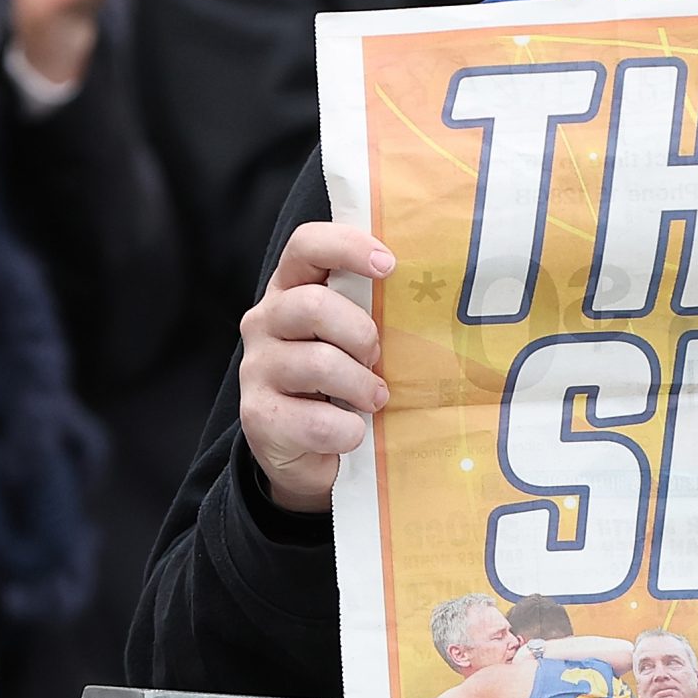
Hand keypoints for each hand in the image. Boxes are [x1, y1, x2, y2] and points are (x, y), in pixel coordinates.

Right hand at [237, 222, 395, 512]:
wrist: (310, 452)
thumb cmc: (345, 381)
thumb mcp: (360, 339)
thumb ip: (378, 310)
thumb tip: (441, 294)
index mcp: (292, 290)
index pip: (306, 245)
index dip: (347, 247)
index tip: (389, 266)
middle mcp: (265, 322)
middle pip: (312, 304)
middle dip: (360, 332)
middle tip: (378, 356)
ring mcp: (256, 369)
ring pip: (318, 363)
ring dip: (361, 386)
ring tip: (374, 399)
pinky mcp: (258, 416)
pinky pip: (317, 421)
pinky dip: (348, 430)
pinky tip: (352, 432)